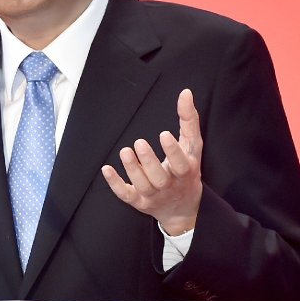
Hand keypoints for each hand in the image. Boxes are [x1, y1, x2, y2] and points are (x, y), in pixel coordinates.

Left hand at [101, 89, 202, 234]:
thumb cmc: (187, 170)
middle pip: (160, 178)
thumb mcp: (193, 146)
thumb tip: (185, 93)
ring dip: (133, 169)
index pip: (181, 164)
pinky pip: (126, 195)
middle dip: (149, 161)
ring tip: (125, 151)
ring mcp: (153, 195)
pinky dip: (115, 184)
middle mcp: (170, 186)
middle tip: (139, 142)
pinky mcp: (139, 202)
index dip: (173, 151)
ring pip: (142, 185)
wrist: (183, 207)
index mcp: (186, 172)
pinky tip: (106, 169)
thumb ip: (189, 120)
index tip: (163, 134)